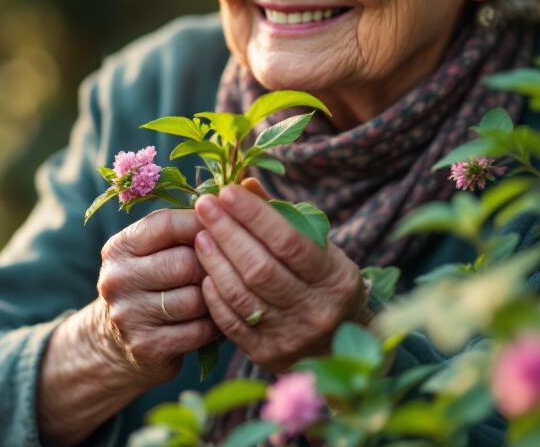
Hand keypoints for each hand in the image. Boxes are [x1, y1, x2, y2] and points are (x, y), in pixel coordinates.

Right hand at [92, 208, 221, 384]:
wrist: (117, 343)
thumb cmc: (152, 284)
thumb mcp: (153, 252)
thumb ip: (184, 226)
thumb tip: (242, 191)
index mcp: (120, 247)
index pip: (167, 224)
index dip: (202, 223)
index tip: (224, 226)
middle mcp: (118, 278)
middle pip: (187, 262)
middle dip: (214, 265)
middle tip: (228, 267)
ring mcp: (129, 315)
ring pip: (197, 298)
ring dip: (218, 297)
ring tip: (226, 293)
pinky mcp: (146, 346)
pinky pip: (200, 331)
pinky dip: (216, 325)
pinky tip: (219, 319)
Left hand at [193, 179, 369, 372]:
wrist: (339, 344)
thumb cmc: (324, 283)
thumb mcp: (319, 248)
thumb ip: (282, 217)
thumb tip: (245, 184)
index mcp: (335, 279)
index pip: (288, 241)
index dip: (254, 215)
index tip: (228, 192)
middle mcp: (316, 310)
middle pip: (260, 267)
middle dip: (227, 232)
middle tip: (204, 205)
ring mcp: (291, 336)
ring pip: (241, 295)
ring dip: (215, 260)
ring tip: (199, 234)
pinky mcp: (267, 354)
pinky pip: (231, 322)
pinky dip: (214, 295)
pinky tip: (204, 271)